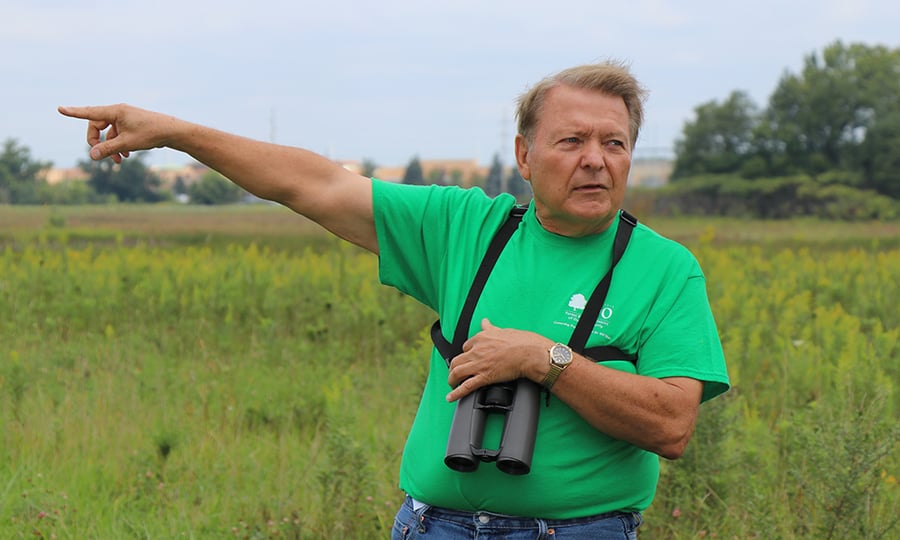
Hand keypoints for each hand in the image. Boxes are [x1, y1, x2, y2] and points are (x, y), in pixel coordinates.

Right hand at [58, 104, 178, 163]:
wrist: (172, 132)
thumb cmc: (151, 134)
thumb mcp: (127, 143)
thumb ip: (107, 149)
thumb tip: (90, 155)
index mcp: (115, 111)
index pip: (89, 112)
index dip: (74, 112)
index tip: (60, 109)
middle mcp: (118, 112)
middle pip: (97, 126)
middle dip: (97, 142)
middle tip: (100, 156)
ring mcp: (125, 118)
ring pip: (108, 132)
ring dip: (110, 147)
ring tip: (118, 161)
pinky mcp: (131, 124)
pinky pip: (118, 134)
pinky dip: (119, 145)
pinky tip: (126, 156)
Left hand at [445, 318, 550, 401]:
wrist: (531, 353)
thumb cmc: (523, 342)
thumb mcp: (503, 330)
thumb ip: (491, 328)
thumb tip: (485, 322)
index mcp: (482, 338)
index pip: (466, 347)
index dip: (466, 355)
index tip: (468, 359)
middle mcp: (477, 350)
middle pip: (457, 360)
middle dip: (454, 368)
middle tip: (456, 373)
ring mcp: (479, 364)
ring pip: (457, 372)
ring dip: (452, 379)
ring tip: (453, 384)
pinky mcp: (485, 376)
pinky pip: (466, 386)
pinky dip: (456, 393)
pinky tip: (451, 397)